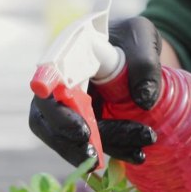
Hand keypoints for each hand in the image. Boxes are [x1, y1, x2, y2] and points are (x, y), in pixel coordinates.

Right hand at [29, 17, 161, 166]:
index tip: (81, 129)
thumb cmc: (129, 38)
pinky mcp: (85, 128)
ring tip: (136, 153)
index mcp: (63, 60)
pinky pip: (87, 146)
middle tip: (97, 150)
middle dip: (72, 141)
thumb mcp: (141, 37)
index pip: (46, 87)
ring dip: (96, 151)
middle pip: (49, 122)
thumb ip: (144, 60)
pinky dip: (111, 153)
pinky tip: (137, 154)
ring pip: (66, 140)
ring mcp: (69, 111)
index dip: (55, 109)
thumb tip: (144, 100)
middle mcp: (58, 88)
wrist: (135, 54)